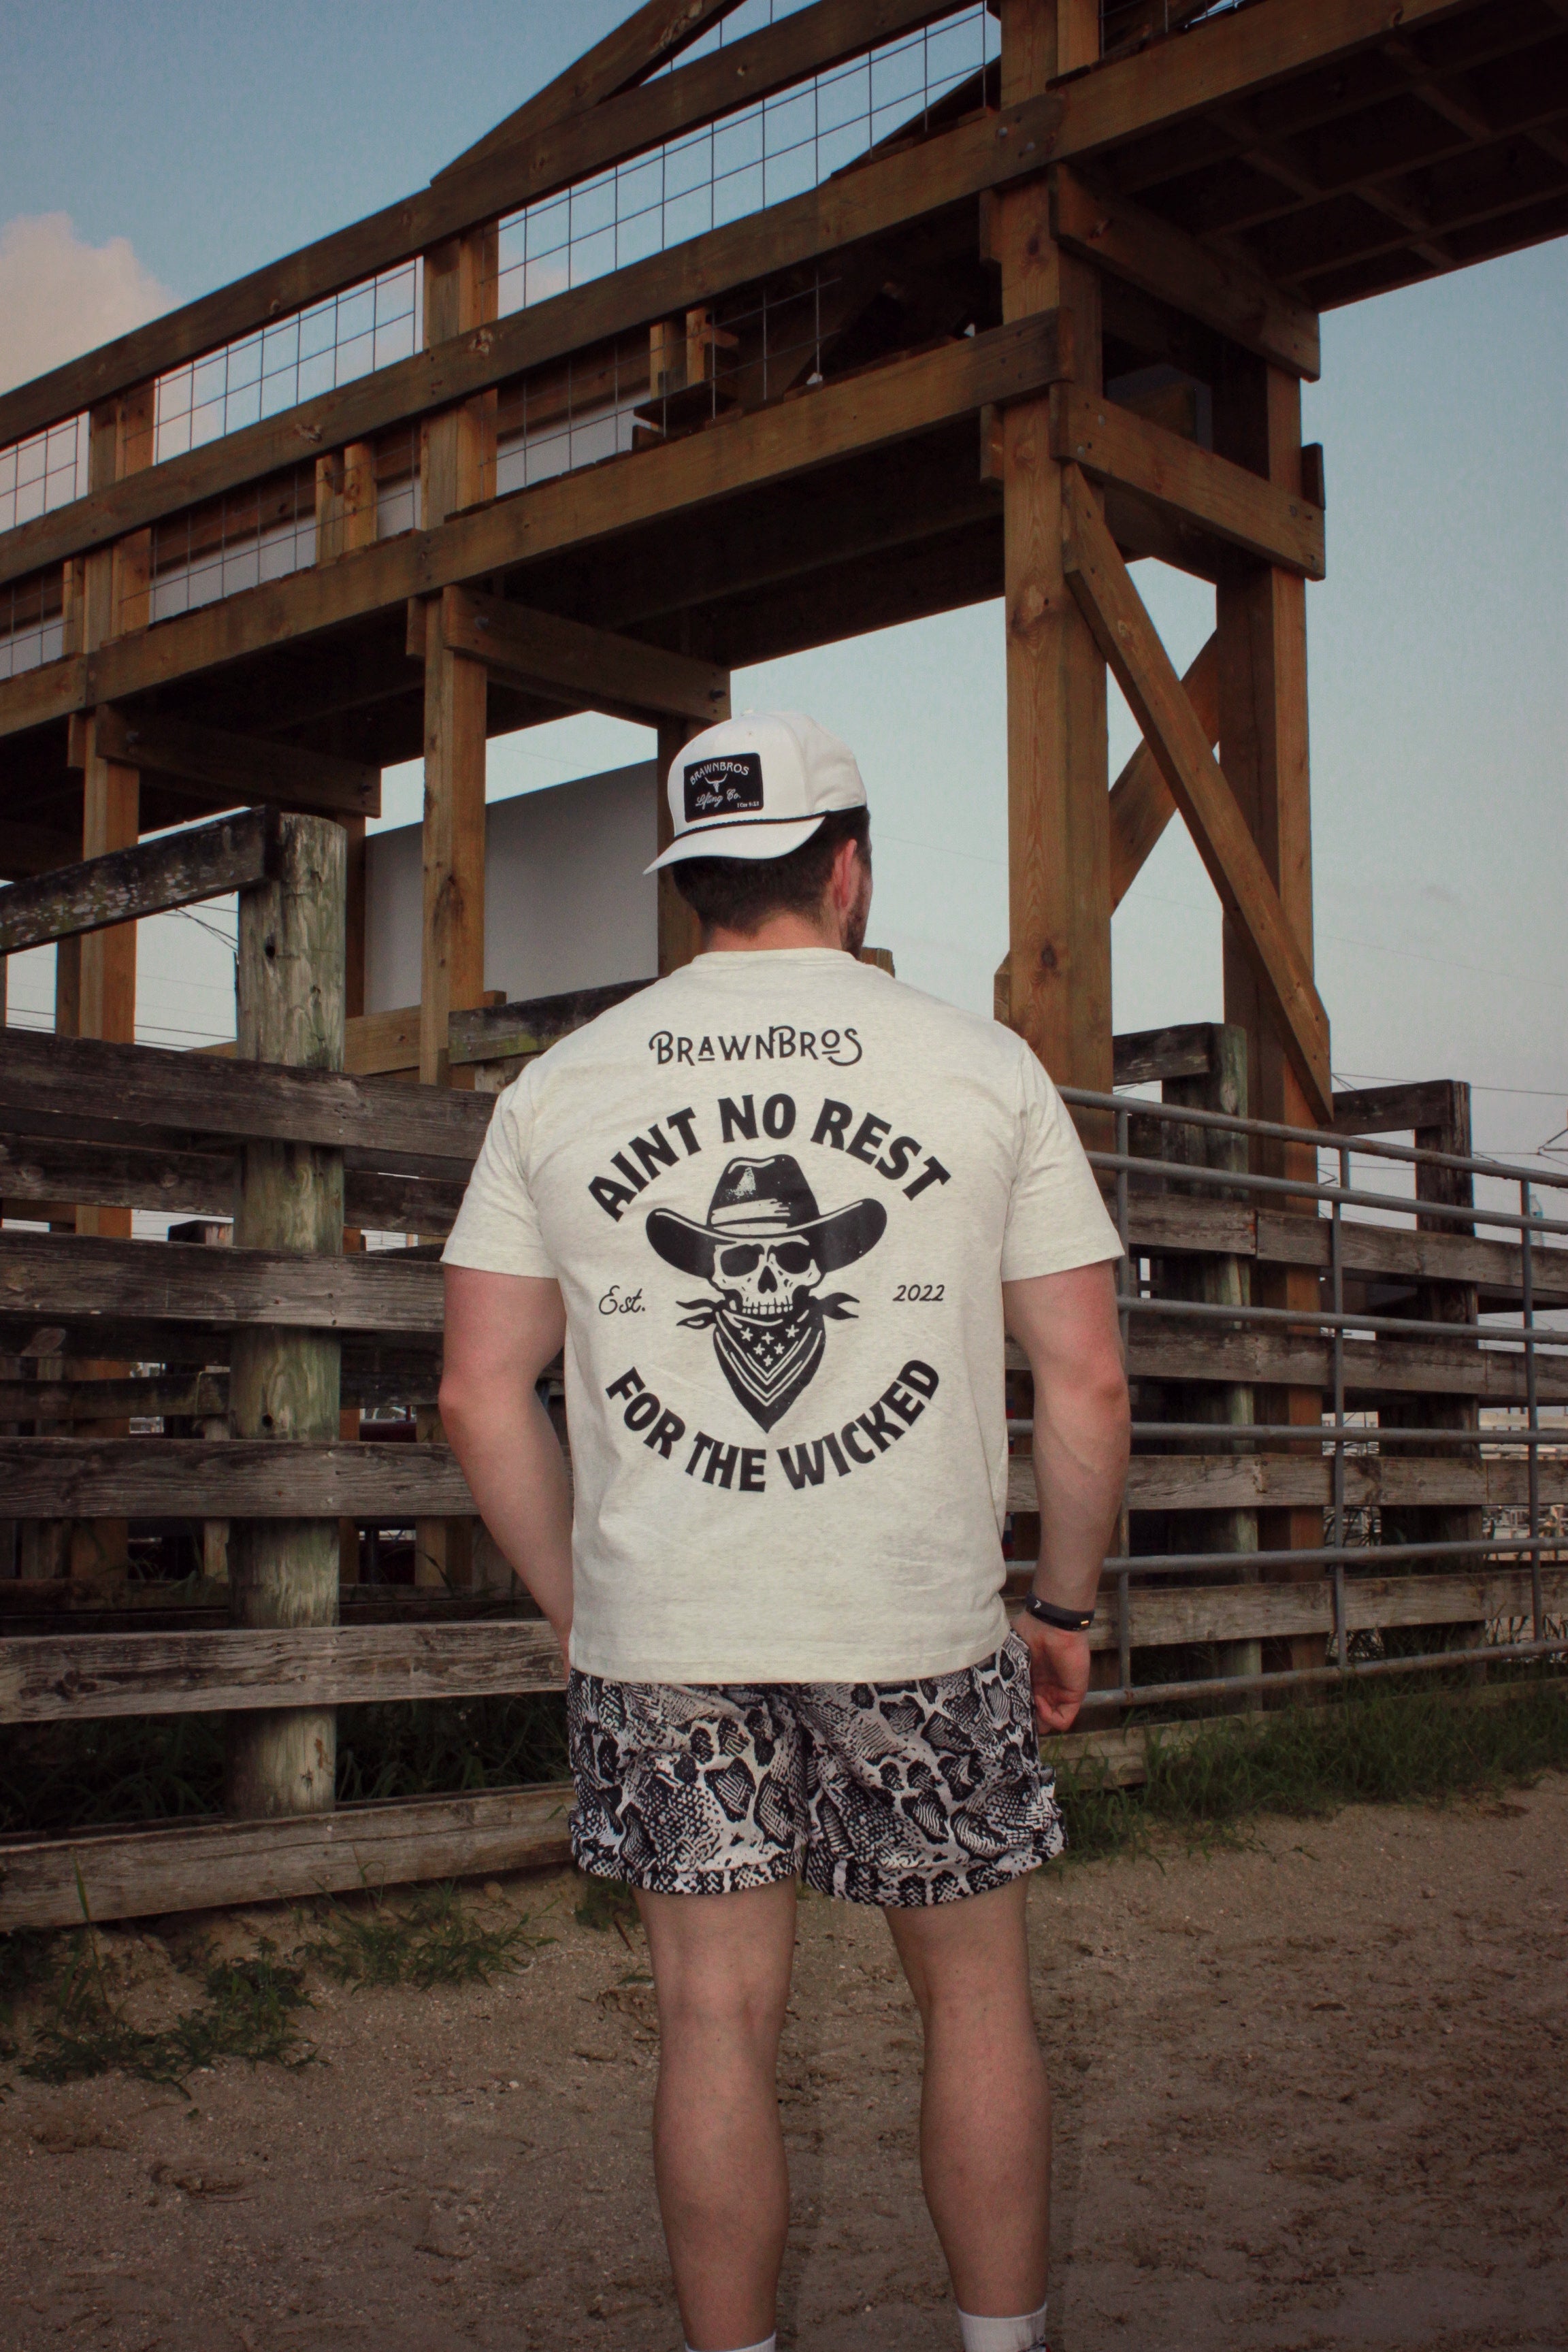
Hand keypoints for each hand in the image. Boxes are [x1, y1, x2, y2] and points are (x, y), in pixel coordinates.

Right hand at [1011, 1613, 1090, 1734]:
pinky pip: (1063, 1720)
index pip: (1022, 1705)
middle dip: (1023, 1721)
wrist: (1051, 1624)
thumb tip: (982, 1680)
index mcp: (1029, 1680)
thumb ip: (1001, 1665)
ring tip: (1027, 1701)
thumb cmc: (1028, 1632)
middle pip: (1034, 1719)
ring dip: (1035, 1719)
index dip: (1012, 1712)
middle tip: (1012, 1716)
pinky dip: (1049, 1718)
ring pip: (1048, 1723)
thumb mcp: (1009, 1651)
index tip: (1001, 1711)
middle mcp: (1044, 1690)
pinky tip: (1039, 1701)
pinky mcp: (1073, 1696)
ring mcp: (1058, 1694)